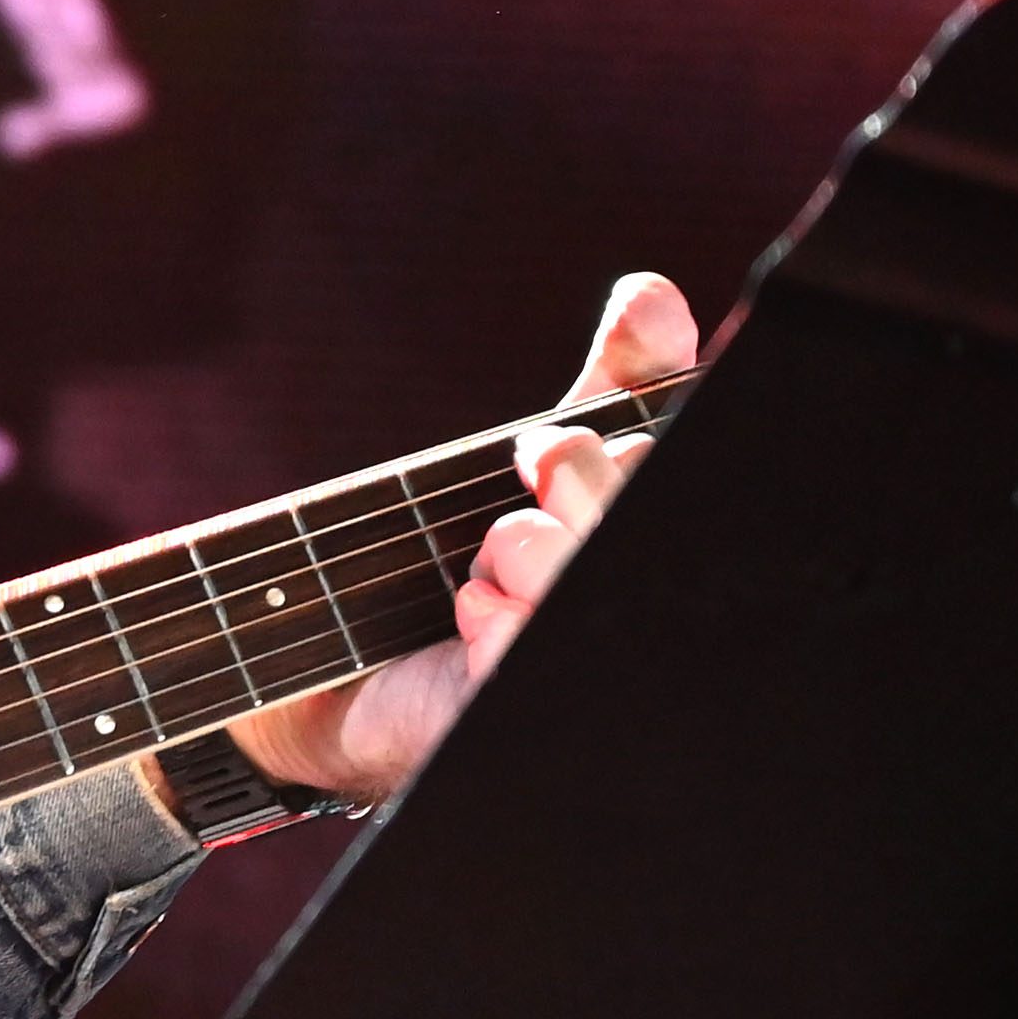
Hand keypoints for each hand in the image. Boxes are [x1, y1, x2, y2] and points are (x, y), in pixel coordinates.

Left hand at [227, 272, 692, 805]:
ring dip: (531, 549)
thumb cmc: (455, 575)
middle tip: (524, 479)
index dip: (634, 445)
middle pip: (646, 512)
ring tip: (488, 566)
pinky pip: (531, 651)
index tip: (550, 443)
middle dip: (582, 479)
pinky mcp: (529, 722)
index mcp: (661, 550)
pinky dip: (498, 619)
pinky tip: (473, 614)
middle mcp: (644, 615)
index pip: (681, 472)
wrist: (337, 685)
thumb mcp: (538, 468)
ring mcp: (597, 672)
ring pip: (592, 575)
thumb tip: (655, 296)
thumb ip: (612, 386)